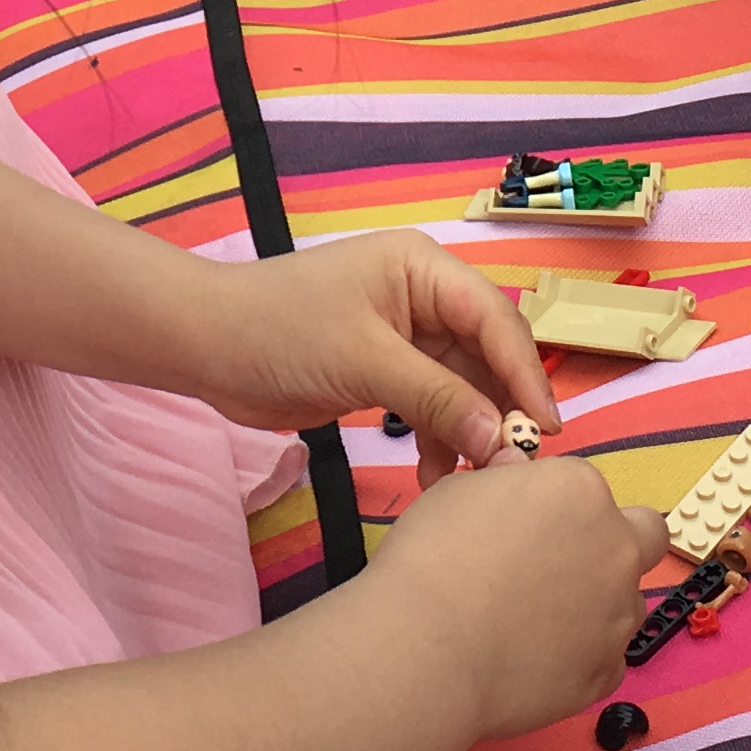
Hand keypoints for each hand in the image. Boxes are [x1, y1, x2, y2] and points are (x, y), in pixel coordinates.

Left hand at [169, 232, 559, 476]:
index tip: (543, 429)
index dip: (525, 374)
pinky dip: (438, 440)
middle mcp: (423, 296)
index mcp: (423, 268)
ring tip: (471, 481)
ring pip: (462, 387)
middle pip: (486, 355)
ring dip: (469, 433)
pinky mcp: (385, 371)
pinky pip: (432, 405)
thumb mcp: (364, 361)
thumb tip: (498, 440)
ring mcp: (404, 335)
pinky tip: (434, 478)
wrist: (206, 347)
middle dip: (500, 409)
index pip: (495, 320)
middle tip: (512, 465)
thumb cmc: (279, 331)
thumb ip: (436, 398)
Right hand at [365, 455, 668, 737]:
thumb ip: (509, 483)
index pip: (588, 488)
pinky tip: (530, 659)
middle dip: (614, 546)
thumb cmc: (431, 561)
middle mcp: (615, 549)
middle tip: (561, 567)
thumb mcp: (460, 491)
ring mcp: (617, 616)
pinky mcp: (606, 673)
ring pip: (625, 604)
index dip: (558, 507)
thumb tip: (520, 482)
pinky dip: (577, 657)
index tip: (527, 527)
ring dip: (595, 606)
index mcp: (581, 492)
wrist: (424, 647)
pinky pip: (604, 659)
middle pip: (644, 537)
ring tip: (531, 623)